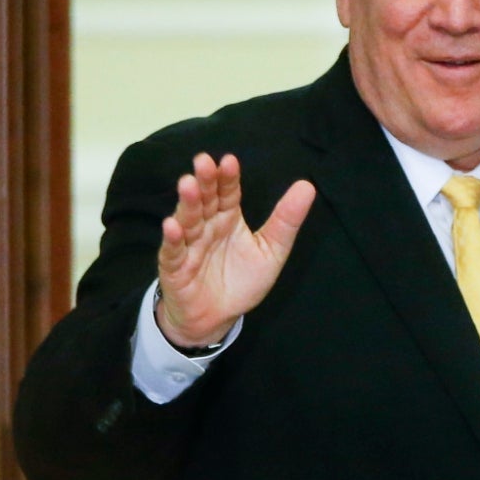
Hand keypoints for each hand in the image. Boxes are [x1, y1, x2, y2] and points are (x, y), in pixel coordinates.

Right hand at [154, 152, 314, 348]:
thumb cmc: (242, 281)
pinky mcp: (175, 267)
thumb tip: (307, 186)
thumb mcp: (272, 250)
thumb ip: (286, 221)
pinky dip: (173, 239)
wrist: (217, 318)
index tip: (229, 161)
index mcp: (229, 218)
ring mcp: (189, 245)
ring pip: (188, 220)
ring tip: (187, 183)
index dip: (228, 178)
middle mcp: (207, 226)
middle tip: (204, 161)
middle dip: (205, 181)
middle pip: (206, 200)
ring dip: (187, 202)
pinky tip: (172, 225)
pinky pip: (173, 251)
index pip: (228, 193)